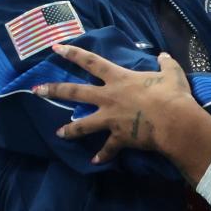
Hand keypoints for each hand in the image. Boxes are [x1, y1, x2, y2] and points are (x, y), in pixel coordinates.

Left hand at [34, 45, 196, 163]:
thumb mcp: (171, 74)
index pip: (90, 61)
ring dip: (70, 129)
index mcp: (119, 78)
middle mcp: (108, 97)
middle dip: (54, 90)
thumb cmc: (172, 94)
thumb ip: (165, 64)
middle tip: (36, 90)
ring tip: (58, 133)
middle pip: (75, 92)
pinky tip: (95, 162)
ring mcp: (111, 118)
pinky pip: (108, 149)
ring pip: (83, 124)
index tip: (55, 48)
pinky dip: (102, 155)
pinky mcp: (119, 137)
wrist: (174, 121)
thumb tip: (163, 56)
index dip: (72, 53)